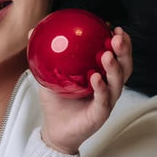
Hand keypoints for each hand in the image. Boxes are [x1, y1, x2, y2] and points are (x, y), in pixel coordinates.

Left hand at [37, 27, 132, 154]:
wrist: (54, 130)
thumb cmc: (56, 102)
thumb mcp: (48, 75)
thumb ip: (45, 55)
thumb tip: (33, 32)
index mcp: (101, 73)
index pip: (115, 54)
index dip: (118, 41)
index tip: (112, 27)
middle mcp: (108, 86)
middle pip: (124, 66)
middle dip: (124, 50)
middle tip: (117, 36)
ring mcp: (107, 100)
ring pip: (118, 82)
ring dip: (115, 67)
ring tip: (107, 54)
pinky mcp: (100, 114)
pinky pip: (103, 100)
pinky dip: (101, 88)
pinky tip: (96, 78)